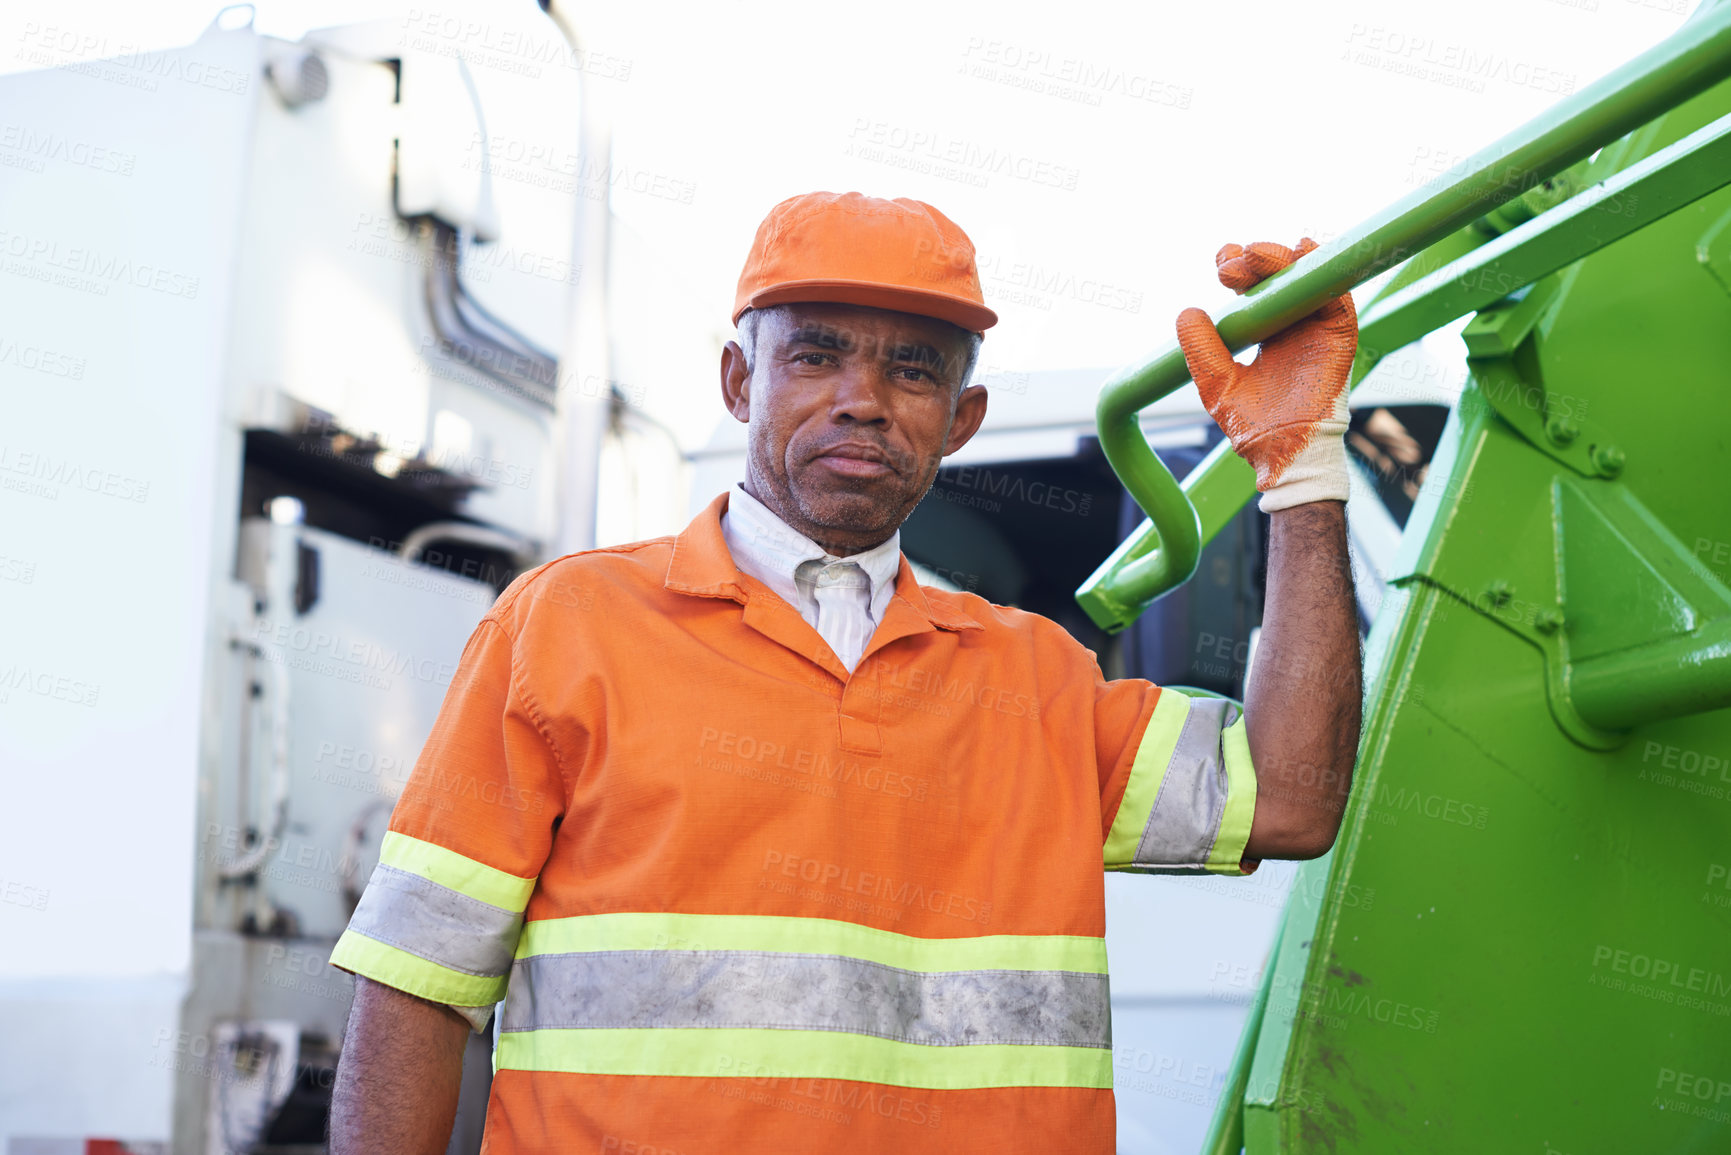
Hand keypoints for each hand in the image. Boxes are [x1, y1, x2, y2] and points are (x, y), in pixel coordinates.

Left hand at [1175, 239, 1356, 510]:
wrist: (1282, 455)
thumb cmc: (1252, 428)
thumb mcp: (1217, 385)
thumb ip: (1202, 352)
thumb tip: (1187, 312)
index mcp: (1266, 333)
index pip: (1253, 289)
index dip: (1238, 269)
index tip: (1222, 262)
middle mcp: (1293, 326)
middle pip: (1278, 277)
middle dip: (1254, 260)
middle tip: (1232, 263)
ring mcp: (1316, 329)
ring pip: (1306, 279)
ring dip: (1283, 258)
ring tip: (1257, 255)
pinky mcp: (1339, 336)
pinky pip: (1338, 296)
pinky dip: (1324, 272)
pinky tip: (1305, 251)